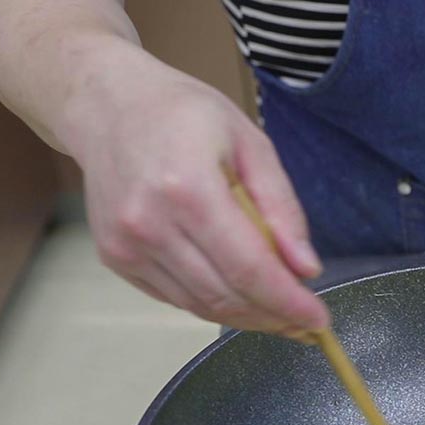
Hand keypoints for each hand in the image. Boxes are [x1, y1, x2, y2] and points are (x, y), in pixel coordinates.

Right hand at [65, 51, 327, 335]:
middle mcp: (150, 223)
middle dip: (274, 316)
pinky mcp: (116, 257)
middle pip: (226, 296)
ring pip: (201, 306)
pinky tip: (239, 294)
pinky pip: (177, 298)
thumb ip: (282, 208)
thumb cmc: (183, 115)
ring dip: (247, 316)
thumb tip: (306, 268)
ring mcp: (127, 245)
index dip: (288, 302)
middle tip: (305, 319)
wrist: (106, 105)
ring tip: (279, 310)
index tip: (319, 320)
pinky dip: (214, 303)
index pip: (248, 268)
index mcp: (188, 188)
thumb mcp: (251, 144)